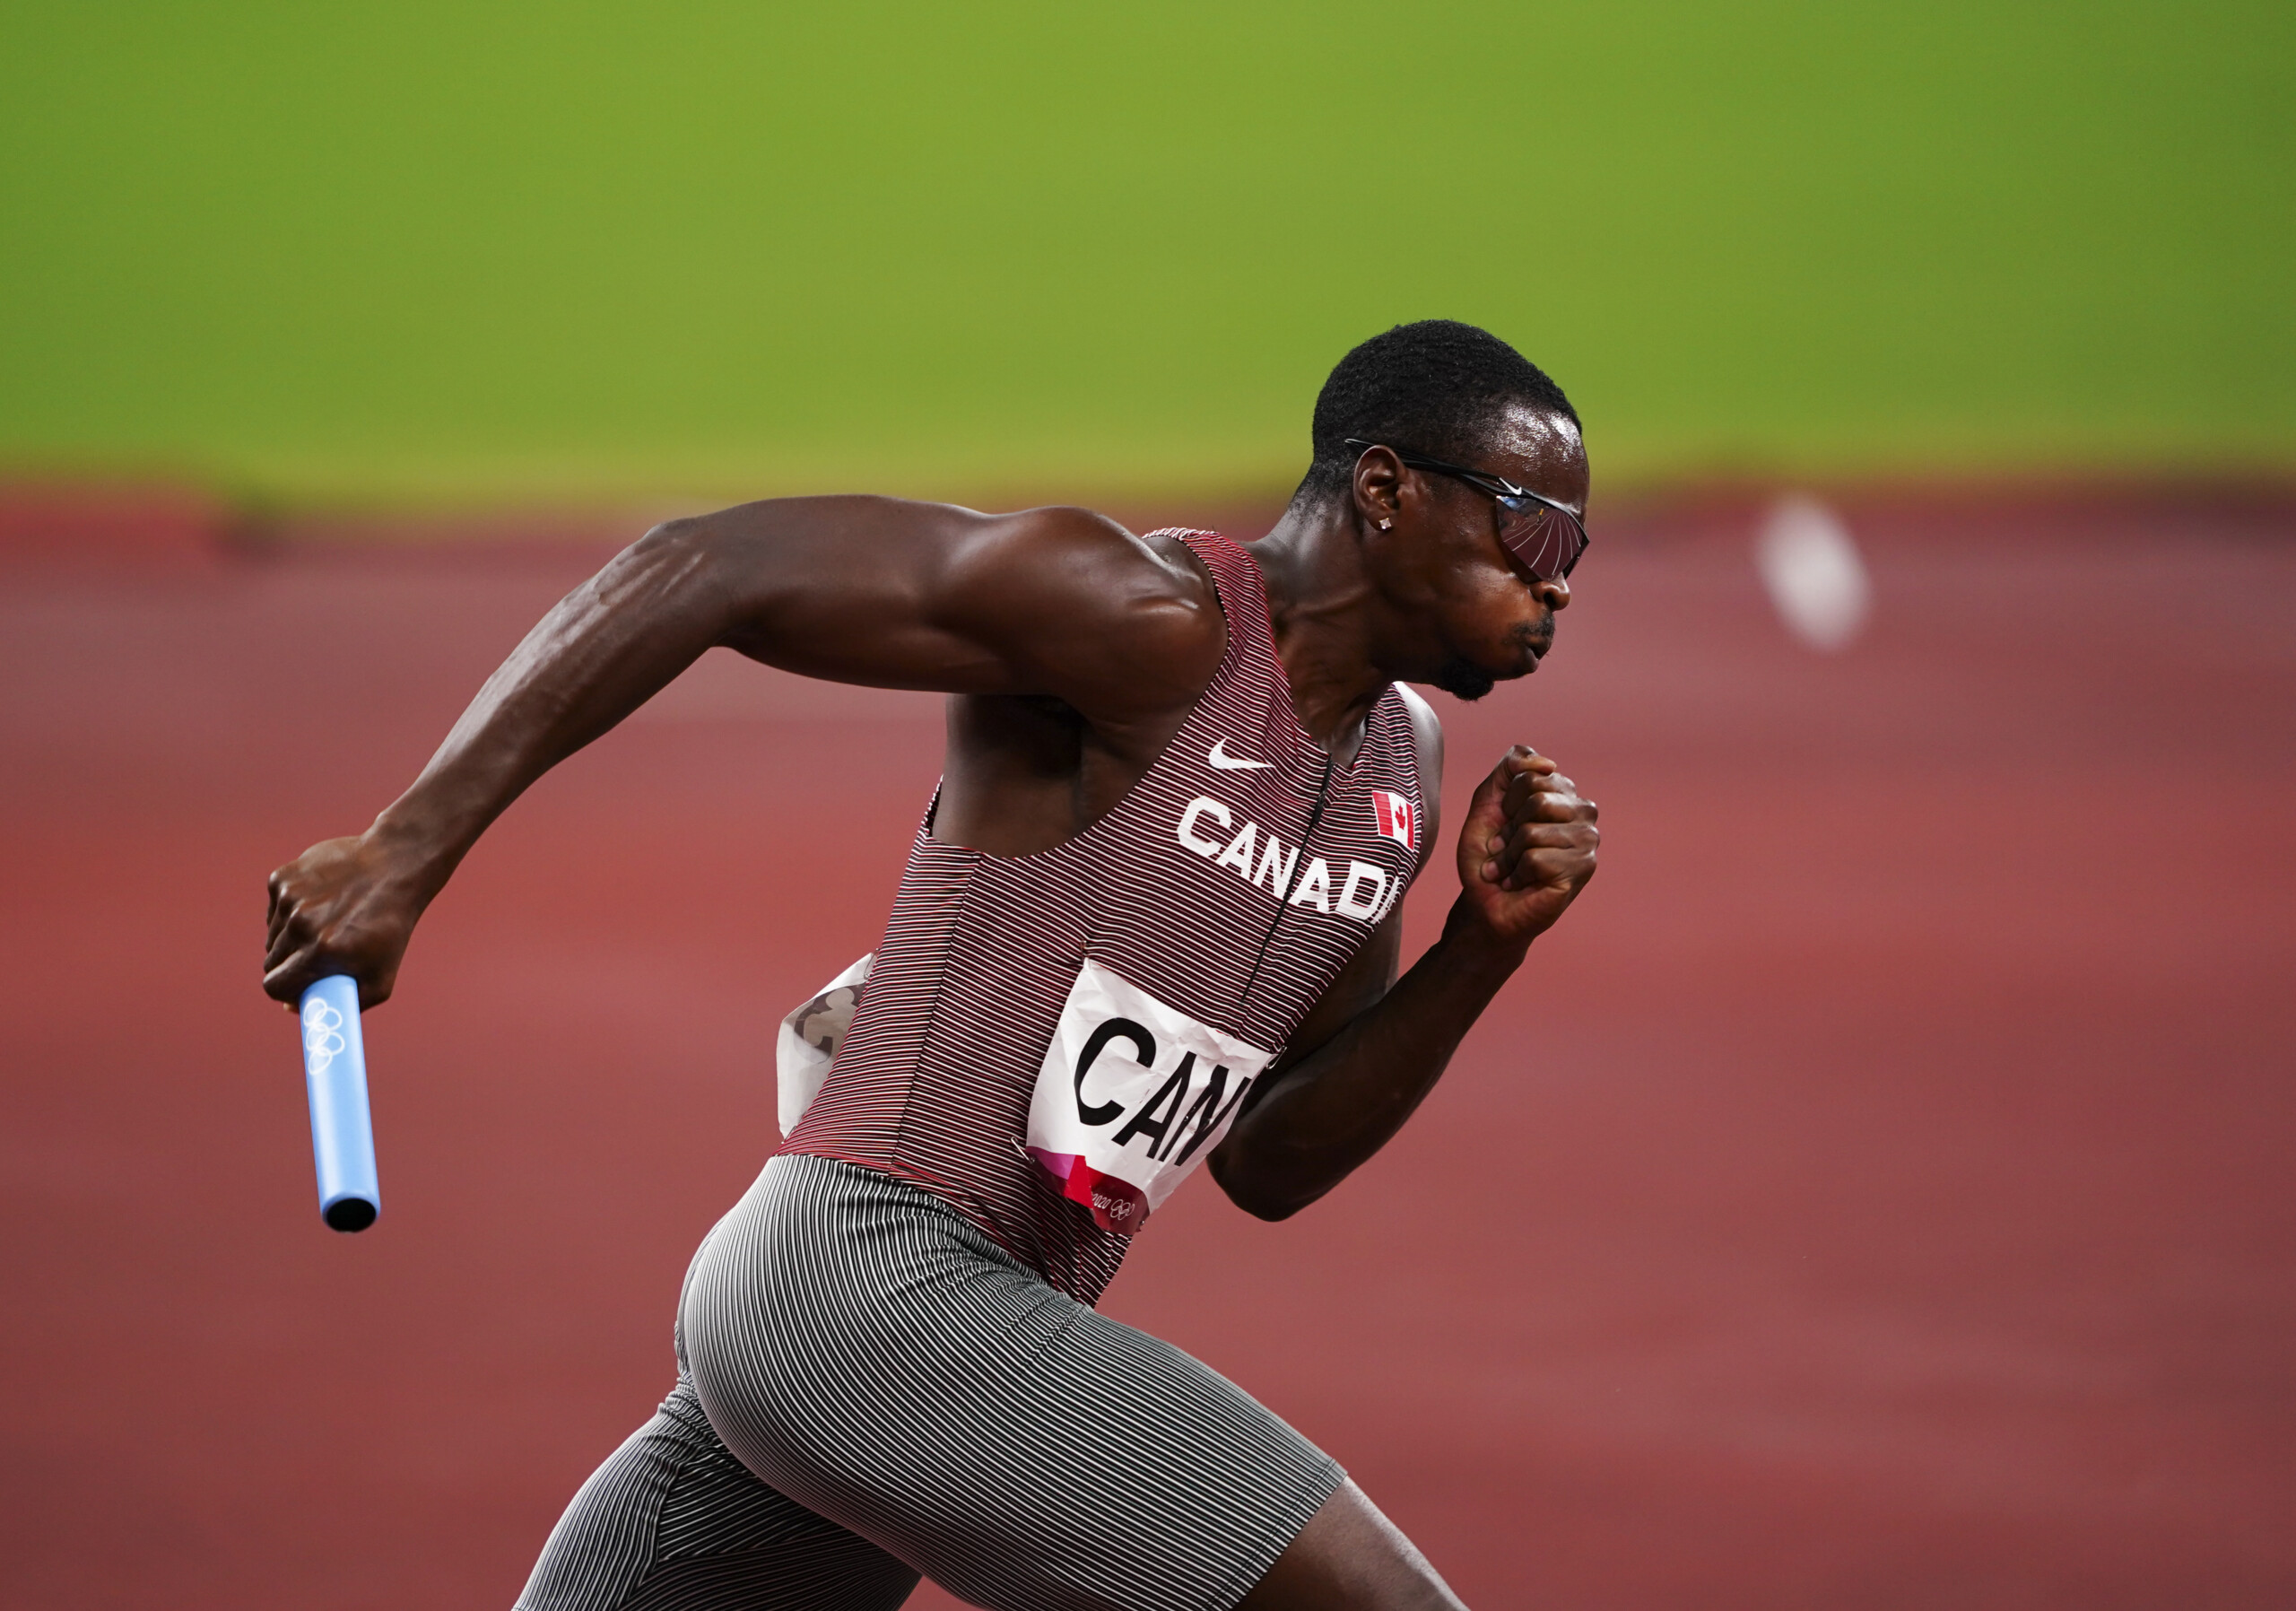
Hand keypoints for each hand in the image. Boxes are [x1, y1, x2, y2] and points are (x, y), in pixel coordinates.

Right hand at [263, 832, 428, 1008]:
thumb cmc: (390, 926)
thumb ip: (343, 1003)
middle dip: (290, 963)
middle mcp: (301, 924)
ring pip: (273, 934)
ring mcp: (290, 897)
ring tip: (326, 923)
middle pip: (271, 960)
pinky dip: (290, 910)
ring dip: (291, 936)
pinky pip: (274, 908)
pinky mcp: (283, 877)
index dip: (284, 990)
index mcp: (322, 951)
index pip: (274, 985)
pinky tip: (320, 902)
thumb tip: (292, 1007)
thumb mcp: (382, 977)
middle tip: (317, 953)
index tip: (297, 985)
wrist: (396, 867)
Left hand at [1452, 746, 1598, 948]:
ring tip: (1512, 869)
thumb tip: (1549, 763)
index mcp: (1564, 793)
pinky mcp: (1582, 869)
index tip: (1504, 825)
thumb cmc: (1488, 856)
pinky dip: (1517, 873)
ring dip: (1510, 854)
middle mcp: (1583, 813)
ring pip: (1534, 830)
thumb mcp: (1488, 803)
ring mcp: (1587, 842)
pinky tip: (1521, 883)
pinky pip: (1536, 858)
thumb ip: (1509, 770)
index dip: (1506, 803)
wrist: (1484, 905)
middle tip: (1507, 850)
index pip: (1530, 774)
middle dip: (1509, 828)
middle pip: (1536, 798)